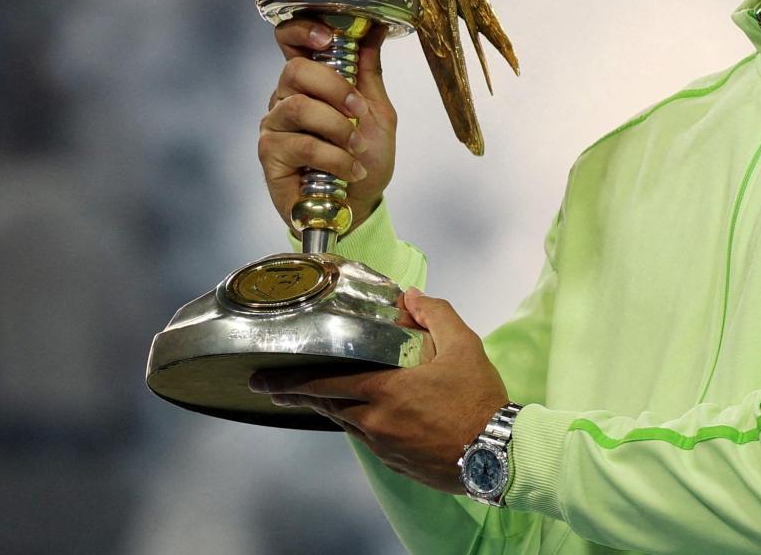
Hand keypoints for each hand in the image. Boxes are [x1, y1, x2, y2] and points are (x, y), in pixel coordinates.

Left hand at [250, 288, 510, 493]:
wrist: (497, 454)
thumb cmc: (479, 400)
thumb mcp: (465, 346)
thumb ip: (436, 314)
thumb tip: (412, 295)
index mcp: (385, 390)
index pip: (325, 383)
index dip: (291, 381)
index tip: (263, 378)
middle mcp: (375, 421)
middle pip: (326, 406)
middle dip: (295, 396)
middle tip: (269, 388)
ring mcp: (383, 446)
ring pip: (345, 423)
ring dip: (328, 408)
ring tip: (313, 397)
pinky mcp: (395, 463)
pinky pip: (367, 439)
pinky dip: (357, 423)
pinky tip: (363, 415)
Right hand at [258, 18, 397, 231]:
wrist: (361, 204)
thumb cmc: (365, 156)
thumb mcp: (377, 111)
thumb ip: (369, 72)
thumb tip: (377, 28)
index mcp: (310, 81)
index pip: (289, 40)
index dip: (302, 30)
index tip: (328, 38)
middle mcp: (285, 98)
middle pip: (295, 70)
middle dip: (335, 87)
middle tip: (358, 111)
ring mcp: (274, 126)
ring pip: (297, 107)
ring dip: (337, 127)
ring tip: (358, 147)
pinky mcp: (270, 156)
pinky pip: (300, 145)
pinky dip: (334, 157)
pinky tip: (350, 169)